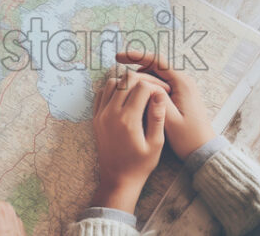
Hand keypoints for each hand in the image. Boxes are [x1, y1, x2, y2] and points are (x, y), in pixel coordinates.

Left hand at [91, 70, 167, 212]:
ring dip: (127, 83)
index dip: (156, 87)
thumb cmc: (140, 164)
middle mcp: (111, 113)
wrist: (118, 179)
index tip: (163, 94)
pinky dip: (113, 89)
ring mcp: (101, 115)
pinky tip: (125, 97)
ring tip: (140, 91)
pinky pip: (101, 93)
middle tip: (153, 88)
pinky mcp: (95, 118)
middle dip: (143, 80)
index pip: (142, 87)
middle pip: (126, 79)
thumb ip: (158, 117)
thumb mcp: (156, 144)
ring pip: (111, 82)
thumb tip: (160, 94)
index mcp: (128, 119)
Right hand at [116, 51, 215, 159]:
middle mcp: (183, 81)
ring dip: (141, 76)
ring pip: (157, 75)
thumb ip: (157, 100)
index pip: (157, 61)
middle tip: (118, 69)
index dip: (136, 56)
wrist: (204, 150)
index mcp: (182, 83)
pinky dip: (147, 85)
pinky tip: (136, 93)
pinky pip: (161, 84)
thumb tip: (141, 83)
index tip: (118, 57)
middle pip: (156, 66)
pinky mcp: (179, 96)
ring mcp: (182, 88)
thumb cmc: (188, 138)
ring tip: (125, 84)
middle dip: (136, 65)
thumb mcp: (170, 120)